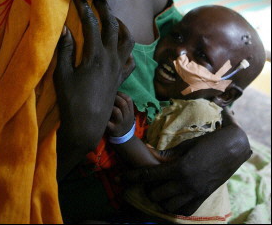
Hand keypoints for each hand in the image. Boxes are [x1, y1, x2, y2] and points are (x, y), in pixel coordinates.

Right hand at [54, 0, 134, 176]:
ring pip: (128, 40)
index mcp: (95, 56)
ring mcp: (119, 68)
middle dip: (106, 10)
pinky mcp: (122, 78)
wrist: (87, 125)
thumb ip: (65, 50)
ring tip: (113, 20)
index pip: (91, 24)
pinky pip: (131, 60)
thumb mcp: (63, 75)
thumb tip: (65, 28)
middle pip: (113, 27)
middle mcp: (111, 58)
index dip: (84, 8)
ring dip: (122, 26)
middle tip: (98, 0)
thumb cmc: (71, 101)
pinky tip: (121, 47)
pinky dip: (127, 50)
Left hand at [107, 92, 134, 136]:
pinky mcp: (113, 129)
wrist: (123, 138)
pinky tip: (100, 113)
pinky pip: (108, 122)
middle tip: (107, 95)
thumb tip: (113, 90)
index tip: (114, 92)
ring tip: (104, 104)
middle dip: (115, 98)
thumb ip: (123, 105)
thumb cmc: (123, 122)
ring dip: (110, 106)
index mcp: (130, 112)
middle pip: (123, 104)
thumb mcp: (127, 114)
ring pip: (117, 111)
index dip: (121, 94)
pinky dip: (104, 117)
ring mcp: (120, 123)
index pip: (129, 99)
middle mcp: (127, 117)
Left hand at [123, 112, 250, 215]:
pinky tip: (173, 198)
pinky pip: (185, 210)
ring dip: (160, 199)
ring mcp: (195, 192)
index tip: (120, 178)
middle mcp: (185, 183)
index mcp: (179, 167)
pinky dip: (176, 207)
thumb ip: (169, 156)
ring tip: (159, 190)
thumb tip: (154, 159)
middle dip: (147, 189)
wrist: (233, 147)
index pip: (148, 175)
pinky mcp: (203, 197)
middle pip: (155, 194)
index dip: (132, 177)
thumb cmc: (208, 142)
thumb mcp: (186, 146)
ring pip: (168, 206)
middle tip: (147, 182)